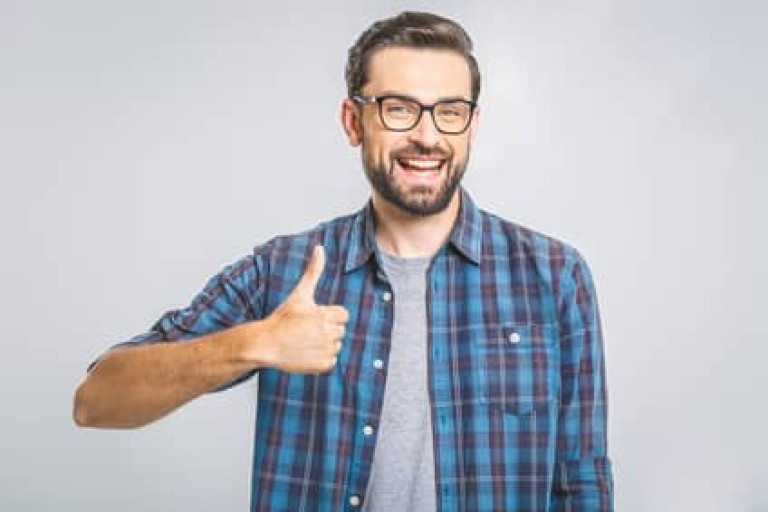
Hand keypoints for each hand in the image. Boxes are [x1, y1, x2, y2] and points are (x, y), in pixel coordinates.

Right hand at [258, 245, 348, 373]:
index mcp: (325, 315)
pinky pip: (331, 361)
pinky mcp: (322, 366)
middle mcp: (327, 333)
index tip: (313, 318)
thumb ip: (313, 271)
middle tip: (306, 330)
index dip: (328, 315)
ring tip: (305, 341)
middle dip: (326, 329)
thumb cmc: (282, 318)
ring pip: (336, 346)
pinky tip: (306, 353)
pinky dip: (321, 360)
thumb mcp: (299, 294)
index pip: (343, 315)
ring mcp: (325, 351)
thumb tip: (320, 248)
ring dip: (324, 344)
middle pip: (339, 330)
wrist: (265, 344)